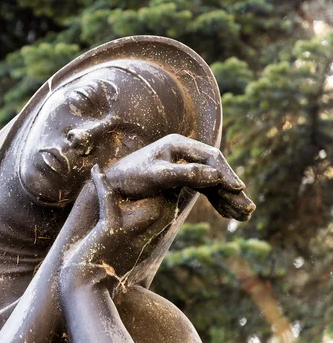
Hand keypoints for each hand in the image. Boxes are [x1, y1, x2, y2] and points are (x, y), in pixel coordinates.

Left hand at [105, 134, 254, 220]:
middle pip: (215, 169)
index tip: (238, 189)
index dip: (225, 173)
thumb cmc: (130, 177)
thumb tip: (216, 175)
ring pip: (212, 180)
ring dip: (228, 197)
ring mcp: (183, 164)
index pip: (210, 157)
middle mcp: (183, 151)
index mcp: (177, 144)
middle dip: (232, 189)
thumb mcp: (157, 176)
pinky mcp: (181, 178)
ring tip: (245, 215)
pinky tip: (228, 214)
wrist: (112, 184)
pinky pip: (204, 188)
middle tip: (248, 208)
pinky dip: (216, 201)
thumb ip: (185, 174)